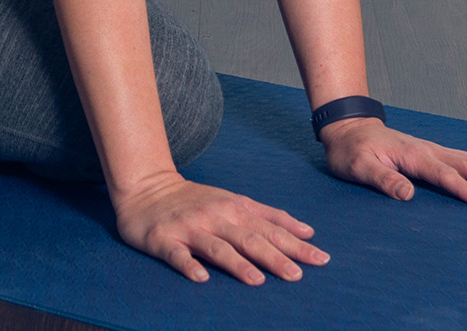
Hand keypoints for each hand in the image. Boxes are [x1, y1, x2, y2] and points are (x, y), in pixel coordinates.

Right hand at [113, 172, 329, 284]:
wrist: (146, 187)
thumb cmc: (196, 199)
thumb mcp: (234, 201)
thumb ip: (269, 216)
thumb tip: (307, 232)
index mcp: (234, 209)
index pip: (271, 229)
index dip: (296, 244)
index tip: (320, 259)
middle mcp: (215, 217)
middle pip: (249, 239)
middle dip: (275, 257)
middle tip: (297, 275)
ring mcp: (189, 228)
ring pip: (217, 247)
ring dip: (237, 263)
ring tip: (257, 280)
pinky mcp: (164, 240)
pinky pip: (177, 255)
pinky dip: (189, 266)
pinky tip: (200, 278)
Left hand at [319, 117, 466, 204]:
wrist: (348, 128)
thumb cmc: (351, 151)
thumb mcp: (358, 167)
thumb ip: (383, 179)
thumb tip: (407, 195)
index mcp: (413, 156)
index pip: (444, 174)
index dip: (464, 188)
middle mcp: (429, 150)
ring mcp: (434, 149)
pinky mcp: (434, 152)